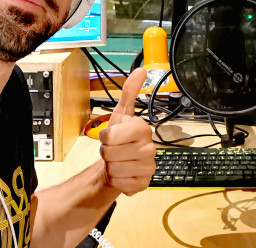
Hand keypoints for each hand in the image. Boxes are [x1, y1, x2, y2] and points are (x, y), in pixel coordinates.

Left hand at [98, 68, 155, 195]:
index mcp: (143, 129)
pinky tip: (123, 174)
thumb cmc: (120, 138)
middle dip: (106, 153)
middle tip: (114, 150)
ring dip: (111, 167)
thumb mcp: (121, 113)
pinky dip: (117, 181)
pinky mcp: (144, 184)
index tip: (111, 135)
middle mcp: (150, 148)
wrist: (120, 162)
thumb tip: (140, 70)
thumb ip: (129, 92)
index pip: (110, 136)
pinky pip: (121, 184)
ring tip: (118, 161)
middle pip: (110, 153)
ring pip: (114, 170)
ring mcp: (148, 167)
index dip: (105, 137)